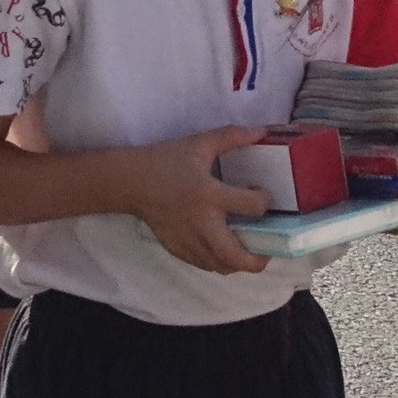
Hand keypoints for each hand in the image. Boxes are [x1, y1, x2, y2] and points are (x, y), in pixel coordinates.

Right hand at [134, 125, 270, 273]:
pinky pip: (205, 265)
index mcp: (210, 195)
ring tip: (246, 248)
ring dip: (240, 262)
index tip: (261, 194)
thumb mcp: (199, 144)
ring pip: (222, 267)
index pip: (252, 207)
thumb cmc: (166, 161)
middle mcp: (202, 224)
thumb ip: (232, 137)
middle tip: (267, 249)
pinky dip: (219, 262)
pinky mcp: (178, 249)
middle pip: (237, 256)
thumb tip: (262, 130)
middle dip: (259, 258)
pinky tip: (222, 248)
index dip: (265, 201)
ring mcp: (189, 241)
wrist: (131, 182)